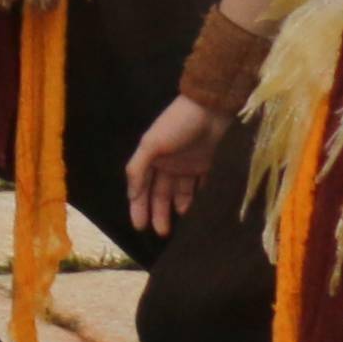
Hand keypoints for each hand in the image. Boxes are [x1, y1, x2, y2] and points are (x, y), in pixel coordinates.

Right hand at [124, 95, 222, 236]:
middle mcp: (168, 163)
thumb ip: (138, 168)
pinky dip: (199, 200)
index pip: (142, 187)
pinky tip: (199, 214)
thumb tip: (131, 194)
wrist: (211, 108)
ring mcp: (188, 165)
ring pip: (181, 193)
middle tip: (161, 233)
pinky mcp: (207, 165)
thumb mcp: (151, 144)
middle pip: (160, 193)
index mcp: (152, 158)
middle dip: (159, 213)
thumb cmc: (177, 124)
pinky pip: (201, 187)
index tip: (139, 227)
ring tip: (180, 228)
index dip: (139, 206)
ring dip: (179, 209)